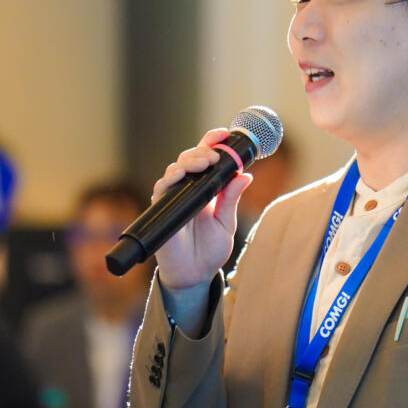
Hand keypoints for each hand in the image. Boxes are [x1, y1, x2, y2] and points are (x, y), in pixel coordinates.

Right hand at [150, 127, 251, 291]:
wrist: (194, 275)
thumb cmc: (210, 250)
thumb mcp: (226, 222)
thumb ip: (232, 199)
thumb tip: (246, 176)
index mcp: (206, 188)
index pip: (207, 157)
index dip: (212, 142)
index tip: (224, 133)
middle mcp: (188, 188)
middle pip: (190, 157)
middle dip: (202, 151)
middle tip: (215, 155)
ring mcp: (173, 197)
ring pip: (176, 167)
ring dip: (189, 160)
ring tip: (204, 162)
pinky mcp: (161, 208)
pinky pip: (162, 187)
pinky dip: (170, 178)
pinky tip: (180, 175)